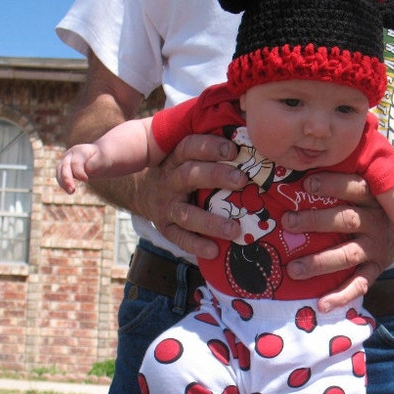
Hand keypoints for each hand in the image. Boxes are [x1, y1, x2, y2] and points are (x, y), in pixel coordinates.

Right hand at [56, 144, 103, 193]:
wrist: (99, 158)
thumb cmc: (102, 159)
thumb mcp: (102, 160)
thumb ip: (94, 164)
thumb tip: (87, 169)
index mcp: (79, 151)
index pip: (75, 163)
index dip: (79, 173)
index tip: (85, 180)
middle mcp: (70, 155)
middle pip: (64, 167)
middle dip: (66, 178)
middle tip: (72, 189)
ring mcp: (65, 162)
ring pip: (59, 172)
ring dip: (63, 183)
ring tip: (71, 192)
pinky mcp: (64, 169)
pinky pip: (60, 177)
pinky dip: (63, 184)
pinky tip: (70, 191)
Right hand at [143, 133, 247, 257]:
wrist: (141, 192)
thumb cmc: (179, 171)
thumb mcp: (186, 157)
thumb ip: (210, 152)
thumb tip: (252, 143)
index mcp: (175, 158)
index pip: (189, 147)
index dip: (210, 147)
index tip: (233, 150)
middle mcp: (169, 180)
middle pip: (190, 175)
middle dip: (216, 176)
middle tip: (242, 180)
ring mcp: (165, 206)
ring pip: (186, 213)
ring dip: (211, 222)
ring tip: (235, 229)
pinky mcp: (165, 228)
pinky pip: (179, 238)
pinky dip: (196, 245)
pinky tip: (214, 251)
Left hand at [282, 171, 393, 311]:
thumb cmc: (368, 206)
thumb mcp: (363, 190)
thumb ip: (340, 184)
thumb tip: (298, 175)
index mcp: (372, 198)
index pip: (354, 187)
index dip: (332, 184)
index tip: (306, 184)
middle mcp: (377, 222)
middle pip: (346, 220)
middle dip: (315, 221)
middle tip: (287, 222)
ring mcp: (377, 248)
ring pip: (348, 255)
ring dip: (319, 262)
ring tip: (293, 269)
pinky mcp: (377, 270)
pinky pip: (359, 284)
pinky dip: (341, 296)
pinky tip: (322, 304)